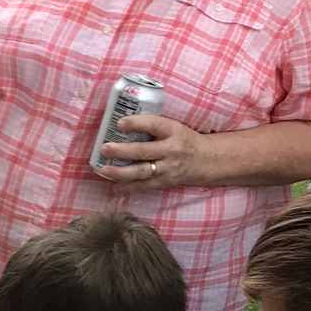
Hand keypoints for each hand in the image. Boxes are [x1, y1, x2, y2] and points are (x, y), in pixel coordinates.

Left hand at [94, 112, 211, 190]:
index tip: (119, 123)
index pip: (154, 125)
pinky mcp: (165, 182)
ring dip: (120, 171)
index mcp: (173, 131)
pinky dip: (128, 187)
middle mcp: (171, 150)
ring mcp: (168, 168)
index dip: (136, 124)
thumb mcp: (175, 128)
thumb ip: (154, 126)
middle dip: (122, 151)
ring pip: (142, 171)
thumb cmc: (184, 140)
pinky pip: (144, 186)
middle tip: (104, 148)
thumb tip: (121, 123)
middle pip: (143, 151)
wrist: (206, 160)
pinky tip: (114, 186)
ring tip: (104, 169)